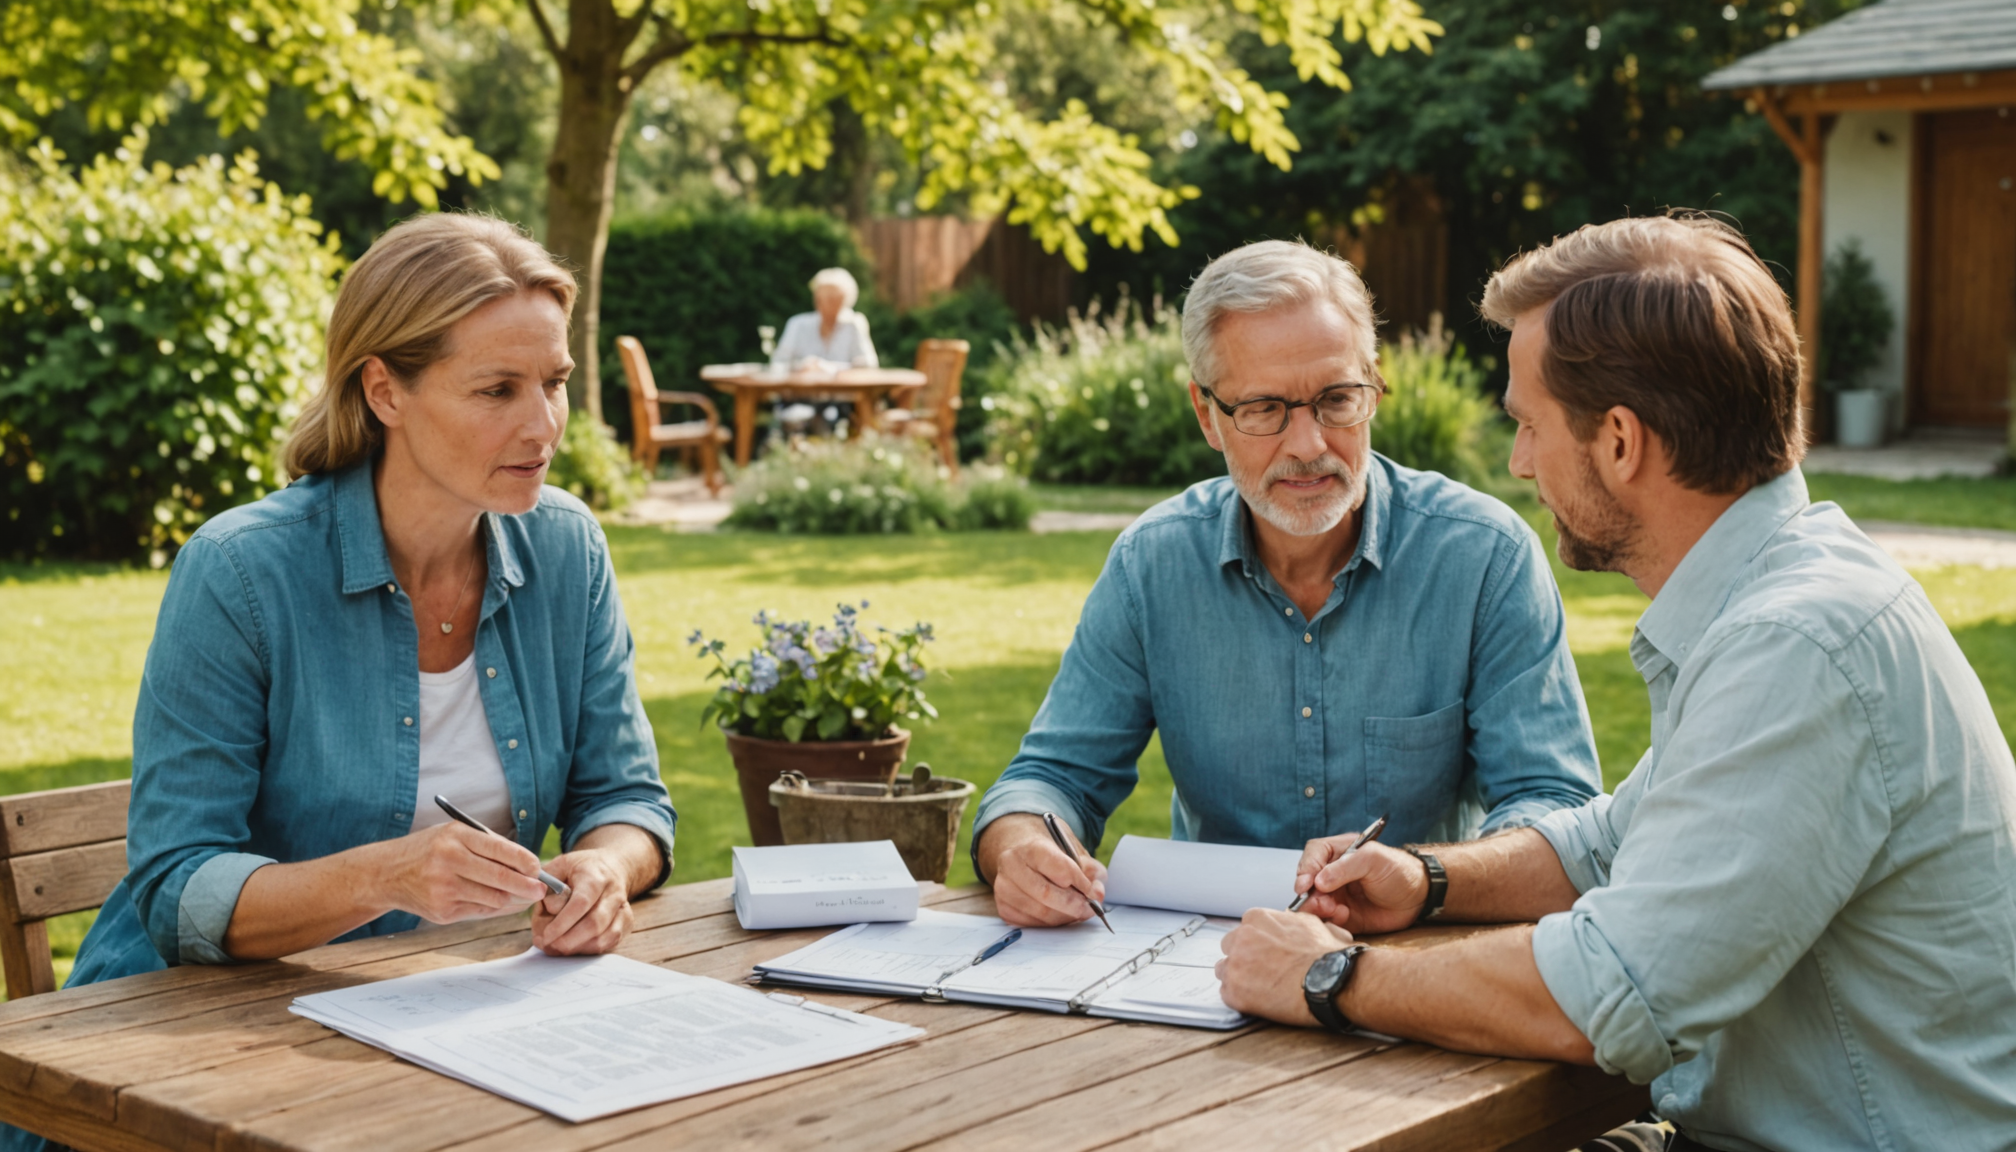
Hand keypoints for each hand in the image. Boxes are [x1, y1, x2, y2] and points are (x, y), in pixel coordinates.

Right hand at [377, 823, 549, 923]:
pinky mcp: (442, 912)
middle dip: (528, 886)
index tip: (539, 868)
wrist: (386, 874)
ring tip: (526, 896)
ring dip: (515, 900)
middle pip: (500, 878)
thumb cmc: (429, 850)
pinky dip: (496, 908)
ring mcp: (444, 889)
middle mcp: (449, 861)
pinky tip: (505, 903)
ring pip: (494, 899)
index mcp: (455, 837)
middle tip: (543, 890)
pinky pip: (480, 911)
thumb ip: (487, 846)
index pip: (500, 849)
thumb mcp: (453, 835)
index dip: (525, 860)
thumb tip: (528, 864)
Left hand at [531, 848, 635, 955]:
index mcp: (594, 875)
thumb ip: (547, 886)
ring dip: (578, 948)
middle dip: (569, 941)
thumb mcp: (558, 866)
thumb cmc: (579, 869)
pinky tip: (574, 947)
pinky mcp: (627, 921)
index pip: (581, 902)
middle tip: (549, 946)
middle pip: (595, 923)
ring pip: (605, 936)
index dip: (563, 923)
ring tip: (557, 948)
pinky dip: (590, 949)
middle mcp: (613, 891)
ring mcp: (623, 907)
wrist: (611, 866)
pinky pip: (611, 941)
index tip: (545, 935)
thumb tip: (547, 910)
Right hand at [976, 814, 1108, 927]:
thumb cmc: (1052, 855)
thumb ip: (1092, 871)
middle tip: (1089, 907)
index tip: (1092, 890)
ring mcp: (1004, 888)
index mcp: (1030, 847)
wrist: (1024, 855)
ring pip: (1041, 913)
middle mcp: (1011, 866)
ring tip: (1077, 911)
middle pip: (1047, 894)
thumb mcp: (1075, 853)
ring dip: (1065, 916)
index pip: (1058, 868)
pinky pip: (1032, 924)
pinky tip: (1059, 913)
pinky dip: (1051, 923)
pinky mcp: (1003, 908)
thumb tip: (1097, 893)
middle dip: (1074, 904)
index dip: (1080, 882)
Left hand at [1215, 908, 1356, 1025]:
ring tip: (1261, 988)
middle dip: (1244, 958)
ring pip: (1225, 970)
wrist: (1331, 981)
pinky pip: (1228, 994)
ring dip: (1239, 978)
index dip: (1257, 944)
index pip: (1245, 930)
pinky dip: (1241, 999)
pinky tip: (1260, 1001)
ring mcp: (1234, 965)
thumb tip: (1297, 924)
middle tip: (1263, 971)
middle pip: (1230, 948)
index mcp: (1257, 918)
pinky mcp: (1233, 991)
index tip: (1266, 954)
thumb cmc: (1327, 955)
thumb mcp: (1313, 924)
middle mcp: (1240, 937)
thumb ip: (1294, 922)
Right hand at [1292, 837, 1426, 932]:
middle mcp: (1333, 873)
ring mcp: (1337, 895)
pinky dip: (1331, 920)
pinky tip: (1345, 916)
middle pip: (1308, 882)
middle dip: (1311, 894)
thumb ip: (1345, 867)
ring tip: (1335, 911)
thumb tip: (1318, 881)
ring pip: (1314, 902)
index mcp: (1338, 852)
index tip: (1305, 885)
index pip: (1313, 856)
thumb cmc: (1399, 870)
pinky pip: (1327, 919)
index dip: (1305, 869)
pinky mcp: (1343, 915)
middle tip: (1323, 903)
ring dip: (1319, 908)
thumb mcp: (1374, 859)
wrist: (1419, 897)